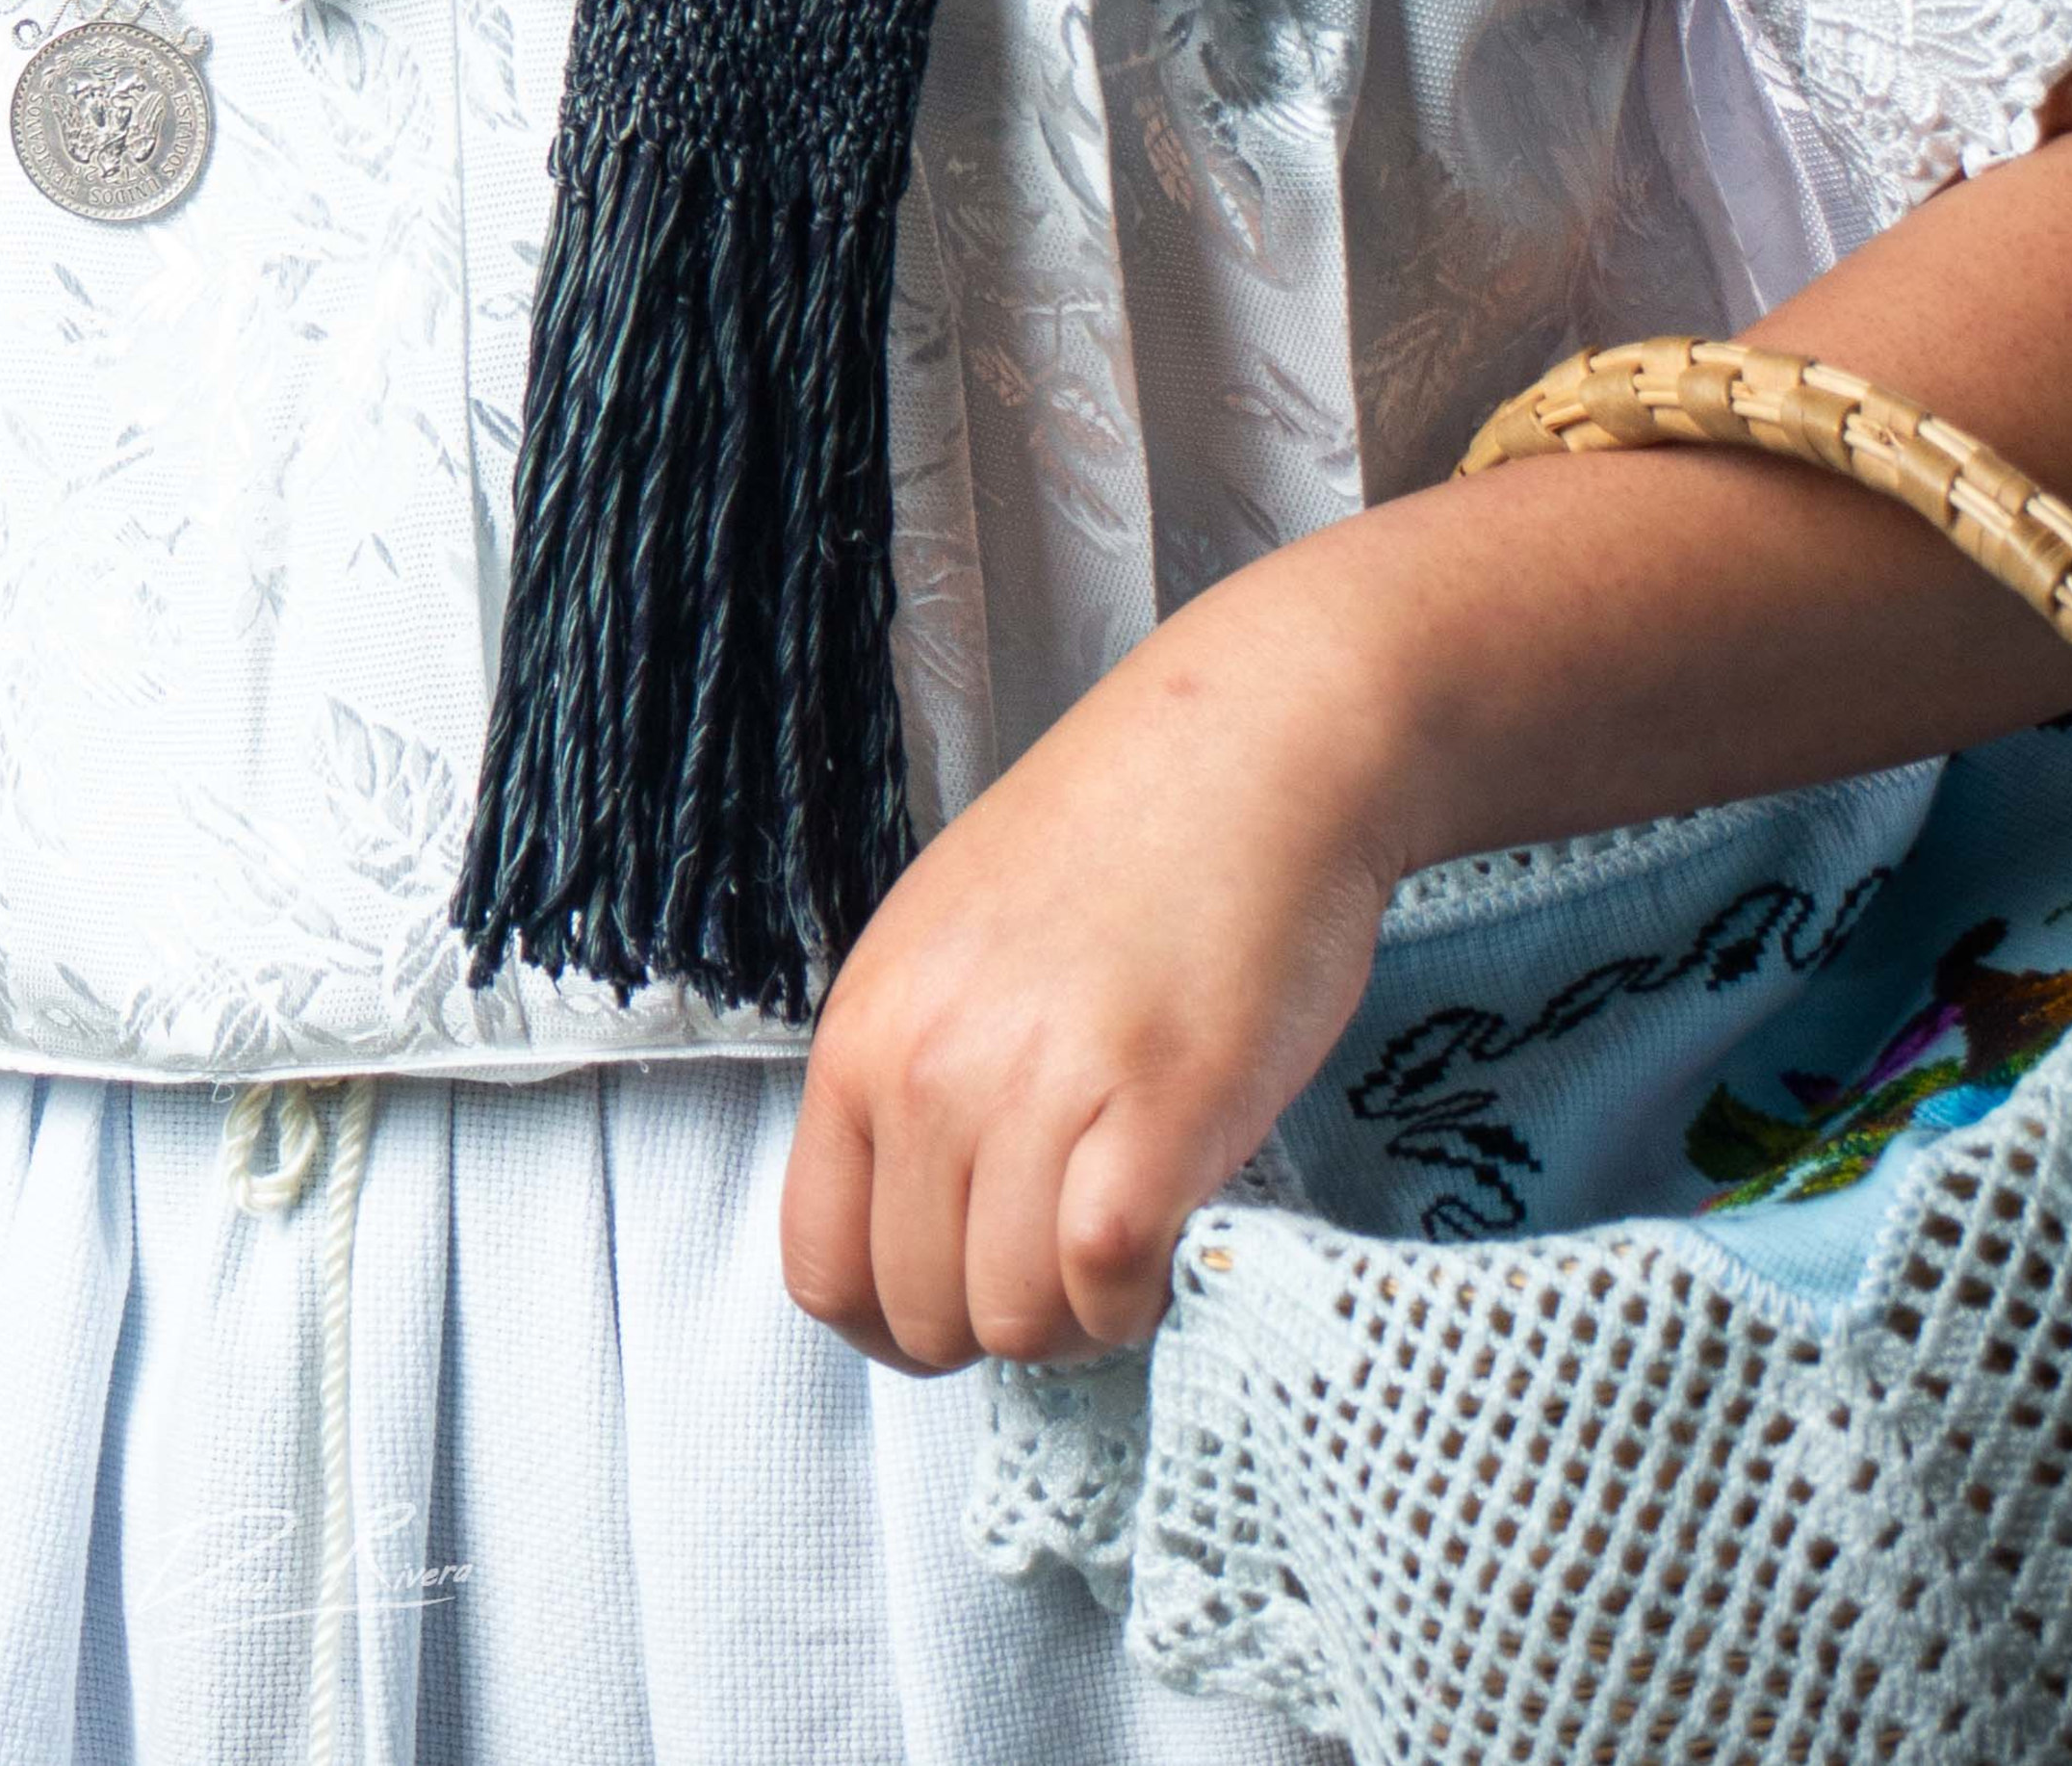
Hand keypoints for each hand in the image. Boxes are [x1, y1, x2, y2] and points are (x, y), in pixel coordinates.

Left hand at [782, 557, 1405, 1370]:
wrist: (1252, 747)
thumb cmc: (1120, 838)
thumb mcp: (952, 943)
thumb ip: (917, 1075)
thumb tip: (918, 1218)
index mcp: (864, 1028)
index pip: (818, 1265)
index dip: (890, 1314)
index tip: (958, 1292)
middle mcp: (926, 1066)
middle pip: (916, 1314)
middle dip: (996, 1317)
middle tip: (1064, 1251)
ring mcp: (1034, 1091)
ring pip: (1013, 1325)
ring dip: (1078, 1314)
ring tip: (1125, 1231)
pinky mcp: (1153, 1116)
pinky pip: (1107, 1288)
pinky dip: (1142, 1296)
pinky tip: (1170, 1223)